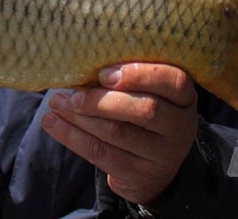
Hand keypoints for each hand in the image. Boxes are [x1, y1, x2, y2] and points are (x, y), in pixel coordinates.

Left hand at [41, 62, 197, 206]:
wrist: (152, 166)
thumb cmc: (142, 112)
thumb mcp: (149, 93)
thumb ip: (128, 77)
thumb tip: (83, 61)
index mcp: (184, 99)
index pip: (174, 81)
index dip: (139, 74)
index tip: (103, 73)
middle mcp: (180, 128)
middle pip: (145, 110)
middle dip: (102, 100)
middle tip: (74, 95)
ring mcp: (161, 155)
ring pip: (117, 133)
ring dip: (79, 116)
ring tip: (56, 103)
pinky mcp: (139, 175)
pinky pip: (101, 154)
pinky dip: (72, 136)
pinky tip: (52, 123)